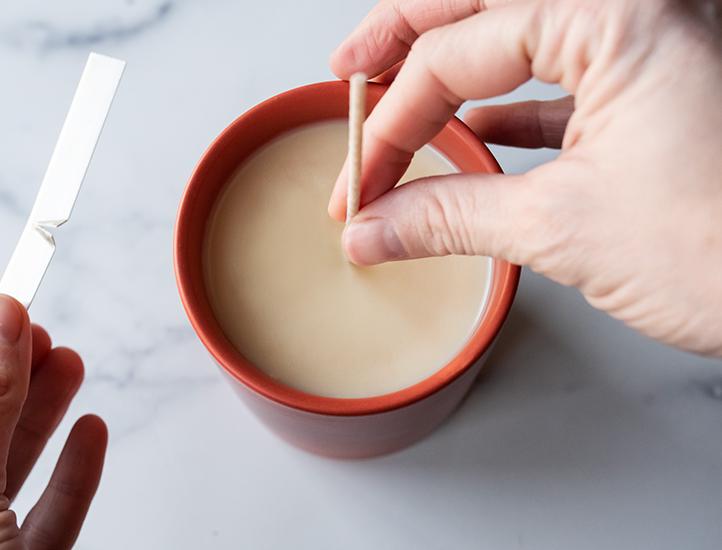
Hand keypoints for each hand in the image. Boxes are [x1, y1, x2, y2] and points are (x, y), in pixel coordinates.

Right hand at [328, 0, 721, 356]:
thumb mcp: (564, 229)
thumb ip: (449, 217)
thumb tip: (372, 228)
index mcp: (617, 13)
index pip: (459, 51)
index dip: (394, 119)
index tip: (362, 179)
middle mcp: (638, 9)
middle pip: (486, 4)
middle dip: (407, 40)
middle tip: (350, 73)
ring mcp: (654, 45)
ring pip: (524, 36)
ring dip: (457, 75)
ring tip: (399, 104)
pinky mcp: (661, 91)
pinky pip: (565, 80)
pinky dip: (512, 110)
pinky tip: (475, 139)